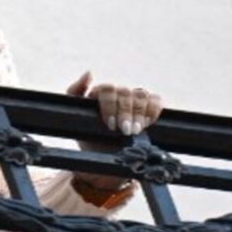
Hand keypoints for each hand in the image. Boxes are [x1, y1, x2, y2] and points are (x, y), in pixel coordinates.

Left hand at [66, 71, 163, 189]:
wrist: (104, 159)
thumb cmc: (89, 136)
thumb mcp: (75, 115)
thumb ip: (75, 91)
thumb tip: (89, 73)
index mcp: (101, 92)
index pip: (108, 89)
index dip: (110, 105)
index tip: (110, 124)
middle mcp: (119, 93)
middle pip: (126, 92)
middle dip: (125, 113)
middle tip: (124, 130)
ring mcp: (134, 100)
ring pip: (141, 95)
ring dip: (139, 114)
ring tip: (135, 131)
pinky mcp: (149, 108)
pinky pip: (155, 100)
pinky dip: (154, 110)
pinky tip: (148, 123)